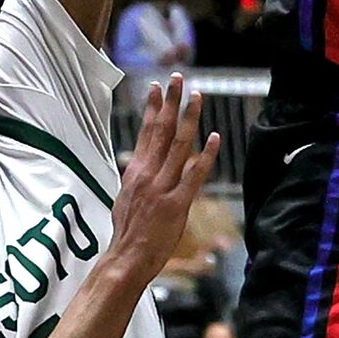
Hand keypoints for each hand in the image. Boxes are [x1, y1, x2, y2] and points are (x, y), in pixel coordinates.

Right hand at [108, 74, 219, 282]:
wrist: (126, 258)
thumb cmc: (126, 232)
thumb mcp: (124, 198)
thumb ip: (136, 179)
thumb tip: (138, 166)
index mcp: (134, 172)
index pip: (144, 132)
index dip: (151, 108)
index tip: (156, 87)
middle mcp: (147, 174)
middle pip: (160, 130)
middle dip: (170, 102)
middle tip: (177, 78)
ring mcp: (162, 188)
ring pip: (178, 146)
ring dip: (188, 119)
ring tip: (196, 96)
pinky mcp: (176, 204)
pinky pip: (193, 175)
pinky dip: (205, 156)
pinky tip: (214, 138)